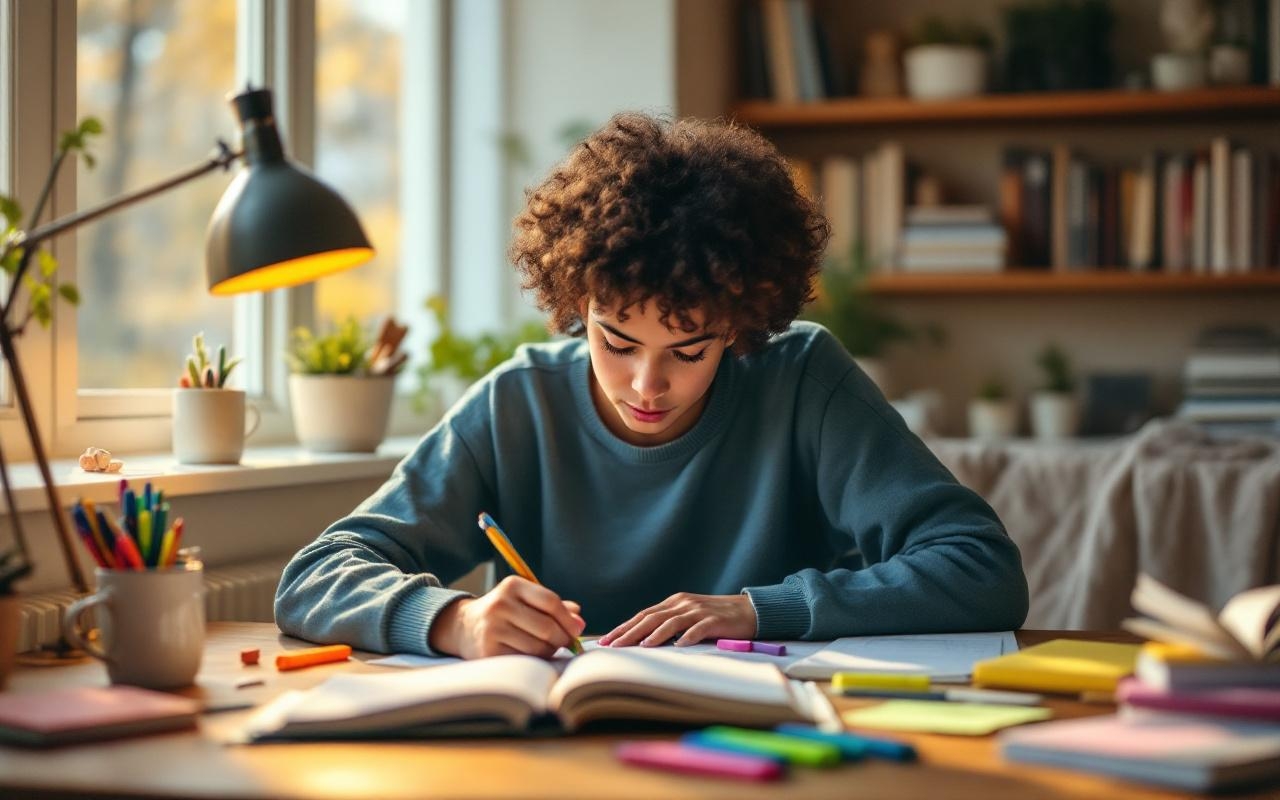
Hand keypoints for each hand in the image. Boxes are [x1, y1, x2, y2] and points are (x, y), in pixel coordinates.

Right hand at [428, 576, 584, 658]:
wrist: (464, 626)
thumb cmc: (505, 612)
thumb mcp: (525, 600)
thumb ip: (553, 607)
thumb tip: (579, 621)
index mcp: (512, 586)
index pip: (550, 602)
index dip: (568, 618)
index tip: (578, 629)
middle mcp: (501, 605)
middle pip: (547, 627)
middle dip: (563, 638)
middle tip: (568, 643)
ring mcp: (493, 629)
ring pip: (538, 647)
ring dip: (550, 651)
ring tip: (547, 648)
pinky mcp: (489, 651)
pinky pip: (525, 660)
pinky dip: (535, 660)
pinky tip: (532, 655)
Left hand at [598, 592, 756, 647]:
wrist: (749, 611)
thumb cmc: (715, 618)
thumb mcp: (688, 617)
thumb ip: (669, 625)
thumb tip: (642, 642)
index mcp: (674, 603)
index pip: (643, 615)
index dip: (623, 627)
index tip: (605, 640)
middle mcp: (683, 604)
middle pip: (651, 618)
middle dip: (630, 632)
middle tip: (613, 646)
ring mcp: (699, 611)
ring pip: (672, 622)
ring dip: (655, 635)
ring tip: (641, 646)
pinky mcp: (716, 620)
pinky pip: (700, 628)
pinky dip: (689, 637)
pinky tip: (680, 646)